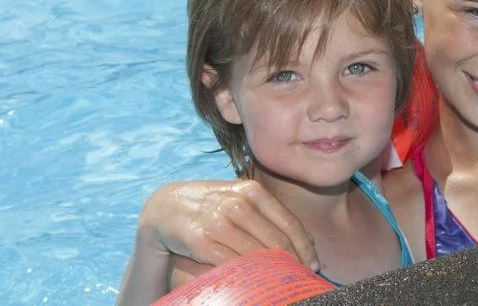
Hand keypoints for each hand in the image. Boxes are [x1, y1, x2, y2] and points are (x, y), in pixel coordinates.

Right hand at [139, 179, 318, 270]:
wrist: (163, 207)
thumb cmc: (210, 206)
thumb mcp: (239, 200)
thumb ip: (269, 215)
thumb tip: (308, 241)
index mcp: (252, 191)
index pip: (289, 222)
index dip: (305, 247)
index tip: (314, 265)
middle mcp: (237, 204)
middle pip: (277, 241)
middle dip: (294, 263)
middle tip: (302, 280)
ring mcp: (219, 221)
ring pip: (257, 254)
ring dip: (273, 273)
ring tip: (283, 286)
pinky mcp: (201, 240)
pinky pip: (232, 264)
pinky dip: (247, 277)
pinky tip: (255, 286)